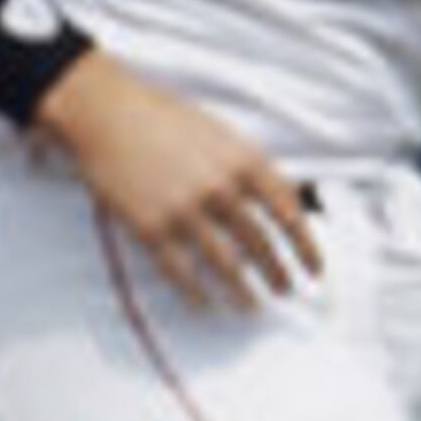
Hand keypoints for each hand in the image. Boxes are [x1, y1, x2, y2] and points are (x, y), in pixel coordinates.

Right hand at [29, 50, 320, 312]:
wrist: (106, 114)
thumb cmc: (164, 118)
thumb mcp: (221, 133)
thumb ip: (250, 167)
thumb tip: (282, 202)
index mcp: (244, 161)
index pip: (289, 214)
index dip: (307, 248)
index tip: (314, 270)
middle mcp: (221, 189)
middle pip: (261, 245)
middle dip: (277, 274)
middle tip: (284, 290)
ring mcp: (186, 212)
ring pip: (226, 266)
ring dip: (244, 293)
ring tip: (252, 306)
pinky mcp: (152, 229)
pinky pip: (181, 272)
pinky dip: (196, 293)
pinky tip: (204, 304)